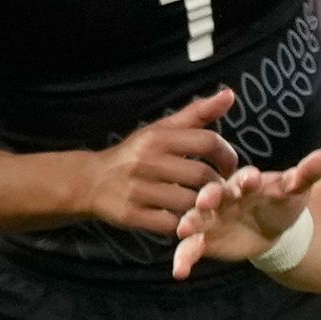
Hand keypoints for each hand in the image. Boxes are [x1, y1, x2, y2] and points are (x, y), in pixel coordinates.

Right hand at [82, 89, 237, 236]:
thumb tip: (229, 94)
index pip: (207, 141)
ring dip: (203, 207)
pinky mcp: (131, 215)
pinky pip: (170, 224)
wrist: (91, 181)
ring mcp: (137, 189)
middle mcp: (147, 161)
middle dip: (219, 185)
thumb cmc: (134, 154)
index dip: (228, 155)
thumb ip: (197, 114)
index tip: (230, 167)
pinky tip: (185, 221)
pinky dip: (183, 225)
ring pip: (188, 202)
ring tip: (206, 207)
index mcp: (157, 137)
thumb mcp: (161, 129)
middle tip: (222, 192)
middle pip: (201, 174)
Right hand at [171, 151, 320, 280]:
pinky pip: (191, 249)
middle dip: (208, 196)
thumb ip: (307, 174)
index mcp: (245, 182)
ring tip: (183, 230)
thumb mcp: (295, 189)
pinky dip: (183, 258)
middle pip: (213, 193)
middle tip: (204, 201)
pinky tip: (179, 271)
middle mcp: (223, 197)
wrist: (271, 227)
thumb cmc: (280, 202)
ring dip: (189, 222)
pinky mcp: (204, 240)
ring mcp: (211, 218)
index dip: (246, 178)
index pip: (244, 177)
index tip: (250, 180)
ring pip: (196, 218)